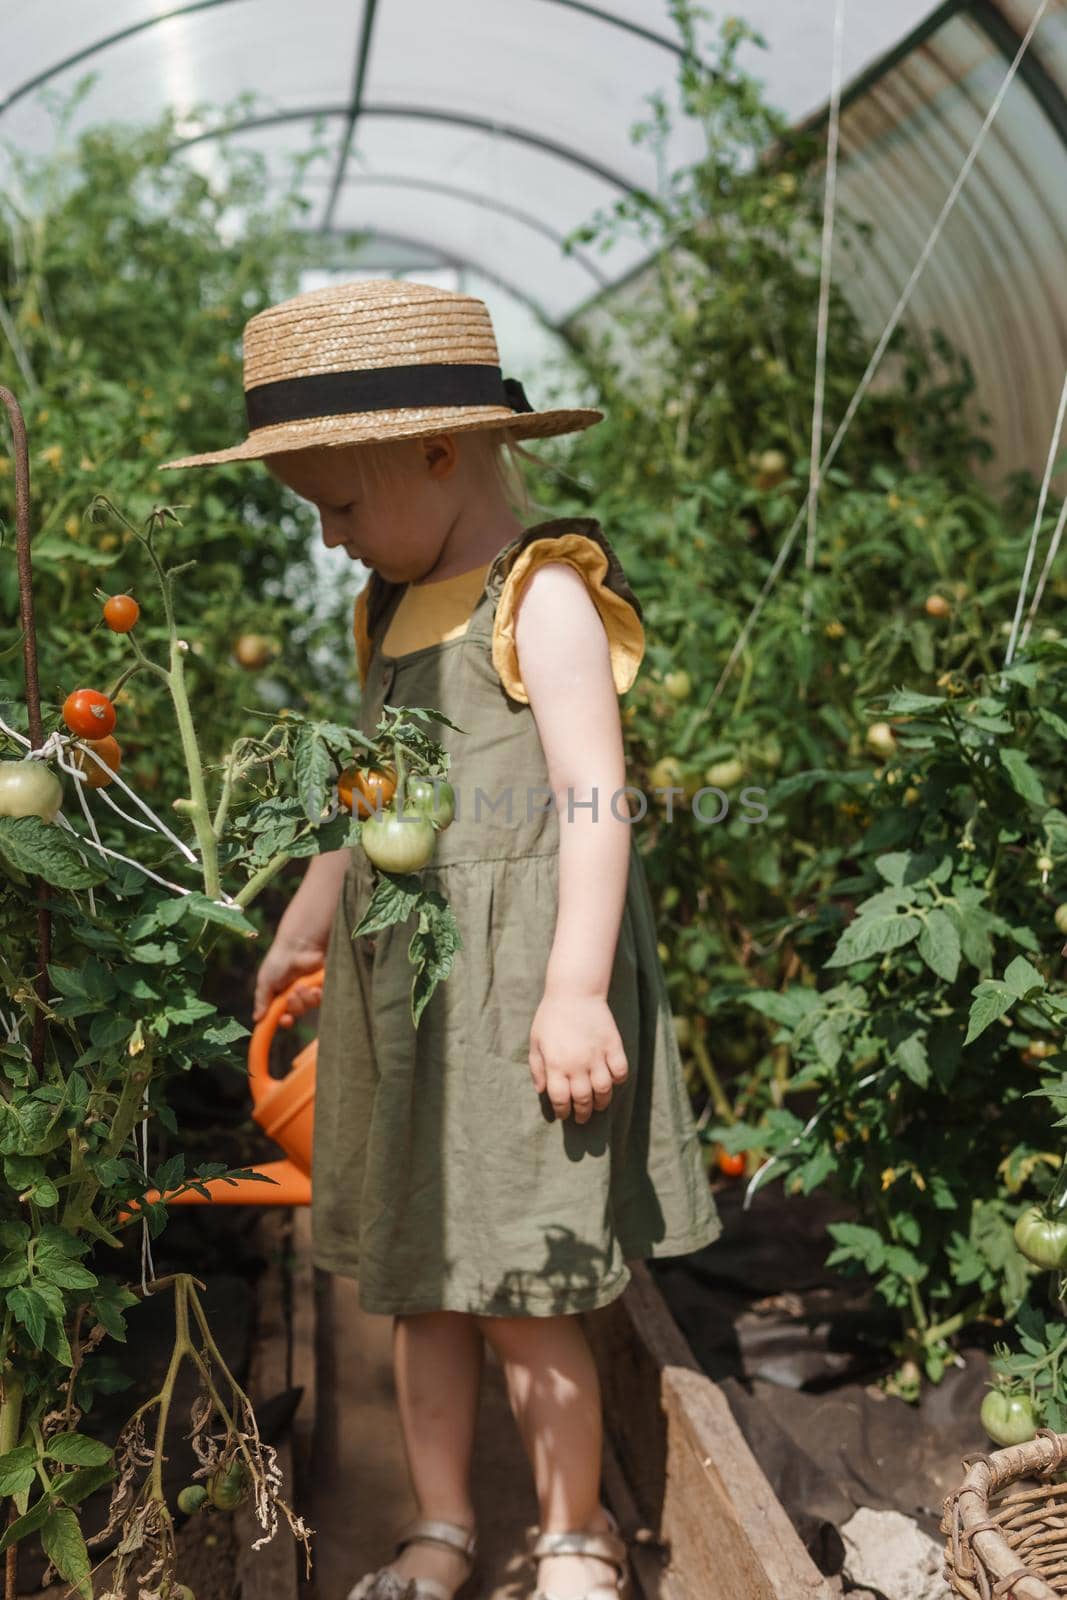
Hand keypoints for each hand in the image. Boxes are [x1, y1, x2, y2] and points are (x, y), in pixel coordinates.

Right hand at [252, 939, 327, 1026]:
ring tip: (301, 986)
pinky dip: (318, 996)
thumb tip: (256, 1019)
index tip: (285, 1020)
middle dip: (295, 1006)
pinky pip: (324, 999)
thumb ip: (262, 1001)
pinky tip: (314, 989)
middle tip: (291, 996)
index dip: (285, 1021)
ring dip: (305, 999)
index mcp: (281, 994)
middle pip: (298, 1011)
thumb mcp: (265, 981)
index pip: (283, 1015)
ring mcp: (310, 988)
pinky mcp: (323, 984)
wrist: (297, 945)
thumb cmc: (278, 961)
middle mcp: (296, 993)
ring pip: (310, 1005)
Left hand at [528, 990, 628, 1122]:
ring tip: (598, 1105)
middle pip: (583, 1100)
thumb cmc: (551, 1016)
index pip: (560, 1100)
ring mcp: (597, 1056)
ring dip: (601, 1103)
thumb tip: (542, 1091)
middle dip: (582, 1114)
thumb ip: (537, 1068)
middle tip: (582, 1117)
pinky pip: (620, 1072)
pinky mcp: (613, 1046)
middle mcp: (577, 1064)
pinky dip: (618, 1081)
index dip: (562, 1111)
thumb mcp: (536, 1042)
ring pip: (604, 1091)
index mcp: (556, 1065)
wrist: (574, 992)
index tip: (564, 1114)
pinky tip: (612, 1081)